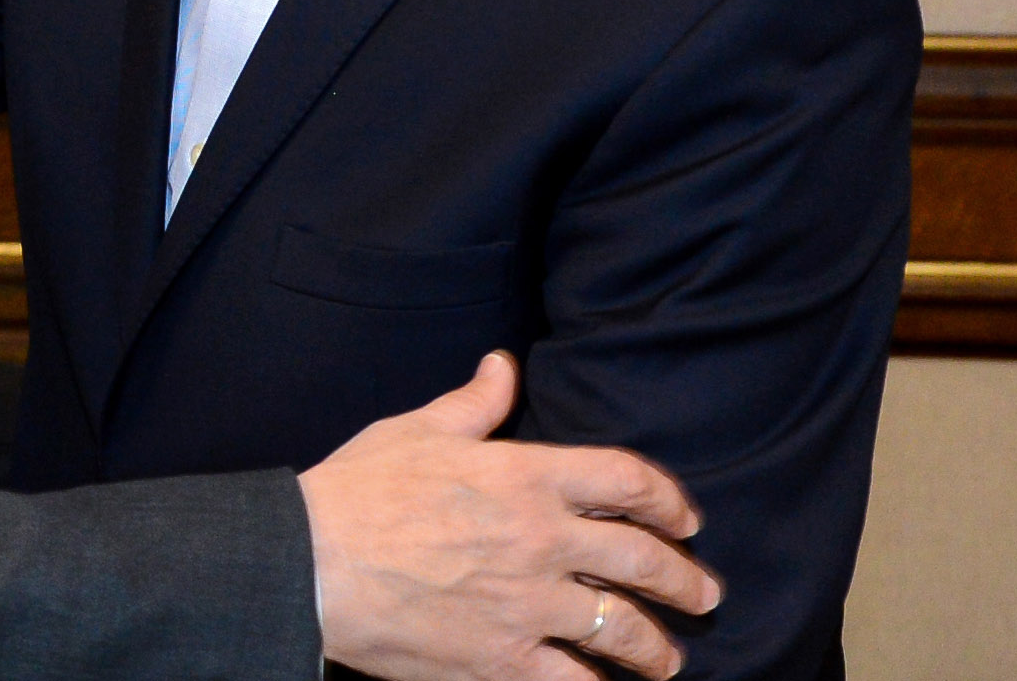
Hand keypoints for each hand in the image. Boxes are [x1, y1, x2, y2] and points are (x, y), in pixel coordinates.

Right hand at [299, 352, 719, 680]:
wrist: (311, 561)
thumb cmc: (358, 489)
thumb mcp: (417, 429)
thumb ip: (474, 403)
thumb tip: (503, 365)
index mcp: (525, 475)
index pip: (627, 479)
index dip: (669, 499)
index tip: (686, 520)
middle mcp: (542, 540)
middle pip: (643, 560)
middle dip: (686, 580)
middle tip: (704, 594)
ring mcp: (528, 605)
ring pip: (623, 631)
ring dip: (657, 647)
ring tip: (667, 658)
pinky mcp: (504, 660)